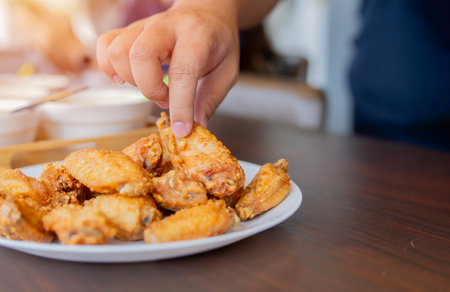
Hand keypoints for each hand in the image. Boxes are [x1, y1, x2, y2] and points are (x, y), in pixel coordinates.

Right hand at [96, 2, 239, 137]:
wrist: (208, 11)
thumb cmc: (218, 43)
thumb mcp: (227, 72)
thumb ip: (210, 100)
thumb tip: (196, 126)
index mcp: (198, 35)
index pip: (183, 71)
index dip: (180, 105)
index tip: (181, 129)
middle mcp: (167, 26)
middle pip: (140, 55)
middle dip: (150, 89)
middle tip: (166, 98)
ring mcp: (144, 26)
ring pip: (117, 51)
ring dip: (131, 80)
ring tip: (153, 87)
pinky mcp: (129, 30)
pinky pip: (105, 45)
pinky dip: (109, 67)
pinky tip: (127, 78)